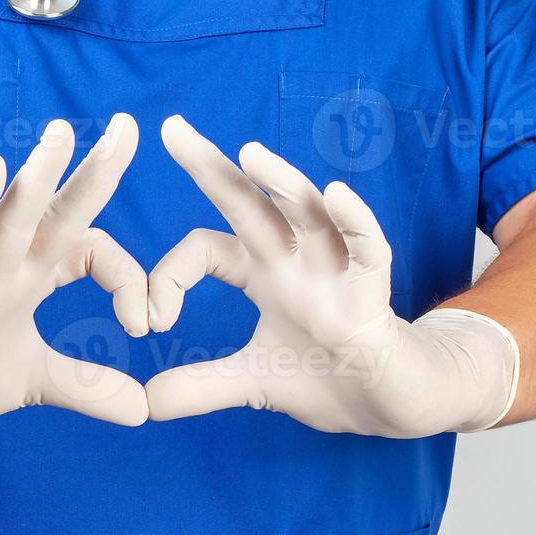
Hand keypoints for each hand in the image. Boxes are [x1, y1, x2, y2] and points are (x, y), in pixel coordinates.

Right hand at [0, 115, 149, 434]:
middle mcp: (9, 265)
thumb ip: (88, 387)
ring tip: (59, 133)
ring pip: (10, 215)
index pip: (94, 250)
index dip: (130, 279)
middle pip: (59, 208)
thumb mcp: (35, 382)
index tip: (149, 323)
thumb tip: (145, 411)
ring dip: (36, 174)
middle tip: (128, 124)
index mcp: (33, 277)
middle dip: (94, 169)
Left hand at [145, 117, 518, 437]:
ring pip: (308, 213)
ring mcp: (335, 271)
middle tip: (171, 128)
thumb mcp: (252, 383)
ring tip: (251, 153)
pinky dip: (354, 221)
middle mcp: (293, 259)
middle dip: (211, 166)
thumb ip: (200, 387)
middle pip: (249, 202)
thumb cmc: (329, 377)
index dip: (167, 277)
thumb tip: (143, 404)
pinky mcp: (373, 294)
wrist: (392, 406)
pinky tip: (336, 195)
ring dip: (282, 182)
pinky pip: (368, 247)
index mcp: (261, 272)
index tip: (147, 321)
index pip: (204, 248)